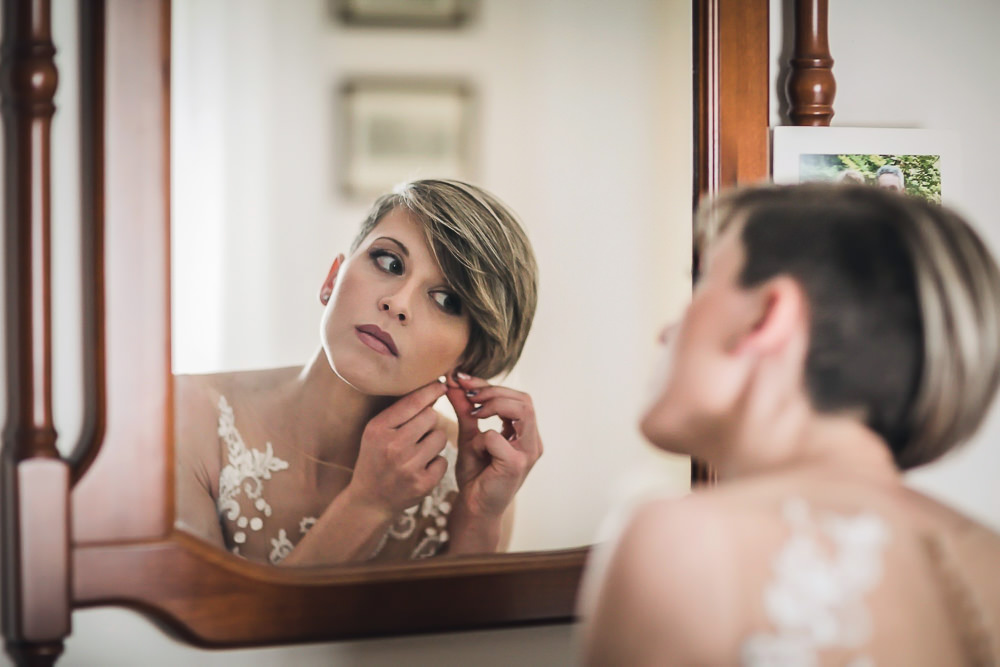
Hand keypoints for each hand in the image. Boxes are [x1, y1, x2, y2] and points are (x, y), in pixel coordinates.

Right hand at [346, 380, 449, 517]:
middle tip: (417, 433)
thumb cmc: (376, 458)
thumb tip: (433, 388)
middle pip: (431, 417)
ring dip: (434, 442)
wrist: (370, 500)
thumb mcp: (377, 432)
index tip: (441, 384)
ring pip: (440, 437)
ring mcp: (408, 467)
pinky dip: (435, 463)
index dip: (431, 390)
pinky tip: (420, 468)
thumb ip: (401, 411)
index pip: (413, 402)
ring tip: (417, 451)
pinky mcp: (422, 484)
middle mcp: (393, 446)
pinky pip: (443, 460)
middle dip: (428, 422)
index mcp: (378, 429)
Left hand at [445, 372, 542, 518]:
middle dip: (493, 391)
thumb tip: (453, 382)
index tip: (462, 379)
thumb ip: (465, 410)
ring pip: (522, 410)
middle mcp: (532, 442)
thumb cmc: (476, 475)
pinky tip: (474, 449)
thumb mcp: (469, 436)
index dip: (490, 384)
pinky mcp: (516, 465)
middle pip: (524, 399)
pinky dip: (481, 438)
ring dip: (493, 405)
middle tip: (467, 393)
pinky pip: (497, 437)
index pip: (517, 397)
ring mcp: (528, 454)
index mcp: (525, 434)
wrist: (474, 508)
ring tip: (473, 413)